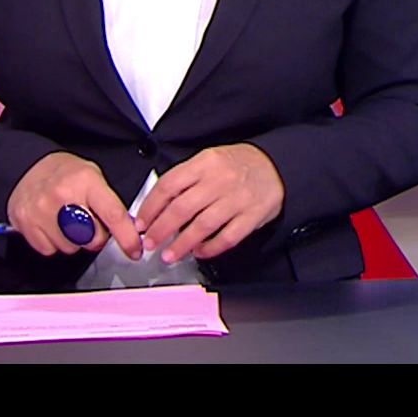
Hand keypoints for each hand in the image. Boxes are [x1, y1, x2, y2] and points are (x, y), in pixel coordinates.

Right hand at [6, 152, 141, 259]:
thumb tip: (127, 228)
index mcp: (86, 181)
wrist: (28, 167)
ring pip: (71, 247)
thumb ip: (108, 201)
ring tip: (66, 220)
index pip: (113, 215)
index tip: (134, 250)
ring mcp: (42, 211)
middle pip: (92, 238)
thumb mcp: (92, 175)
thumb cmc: (65, 172)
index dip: (127, 237)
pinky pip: (49, 249)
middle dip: (95, 236)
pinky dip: (54, 242)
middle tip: (88, 222)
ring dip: (73, 240)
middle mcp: (63, 196)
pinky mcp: (26, 224)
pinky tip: (52, 225)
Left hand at [134, 144, 285, 263]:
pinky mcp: (252, 216)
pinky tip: (199, 252)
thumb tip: (157, 208)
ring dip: (181, 244)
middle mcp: (220, 179)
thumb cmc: (238, 165)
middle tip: (150, 243)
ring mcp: (238, 198)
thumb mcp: (210, 161)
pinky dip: (210, 248)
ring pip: (203, 226)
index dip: (151, 207)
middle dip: (160, 230)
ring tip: (169, 255)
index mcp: (206, 162)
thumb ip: (186, 180)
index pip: (170, 185)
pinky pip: (227, 237)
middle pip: (182, 208)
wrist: (276, 166)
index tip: (141, 223)